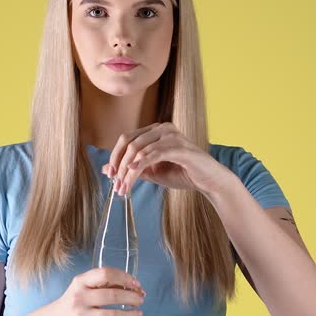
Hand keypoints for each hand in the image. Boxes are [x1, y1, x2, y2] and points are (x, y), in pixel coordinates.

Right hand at [41, 267, 146, 315]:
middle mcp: (79, 298)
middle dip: (131, 297)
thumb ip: (102, 285)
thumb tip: (133, 287)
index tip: (135, 284)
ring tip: (139, 314)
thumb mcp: (81, 288)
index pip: (104, 274)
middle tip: (141, 299)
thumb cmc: (72, 303)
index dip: (124, 277)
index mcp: (80, 283)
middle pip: (111, 296)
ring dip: (130, 315)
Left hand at [100, 122, 235, 197]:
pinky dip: (141, 164)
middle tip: (115, 184)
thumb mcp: (152, 172)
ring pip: (140, 150)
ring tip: (124, 188)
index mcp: (155, 131)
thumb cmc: (183, 174)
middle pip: (130, 142)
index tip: (110, 175)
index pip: (127, 138)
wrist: (209, 181)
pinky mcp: (180, 147)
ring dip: (128, 171)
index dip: (115, 156)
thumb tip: (106, 169)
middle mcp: (163, 128)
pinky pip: (154, 154)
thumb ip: (132, 168)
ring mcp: (172, 136)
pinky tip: (133, 174)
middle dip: (119, 165)